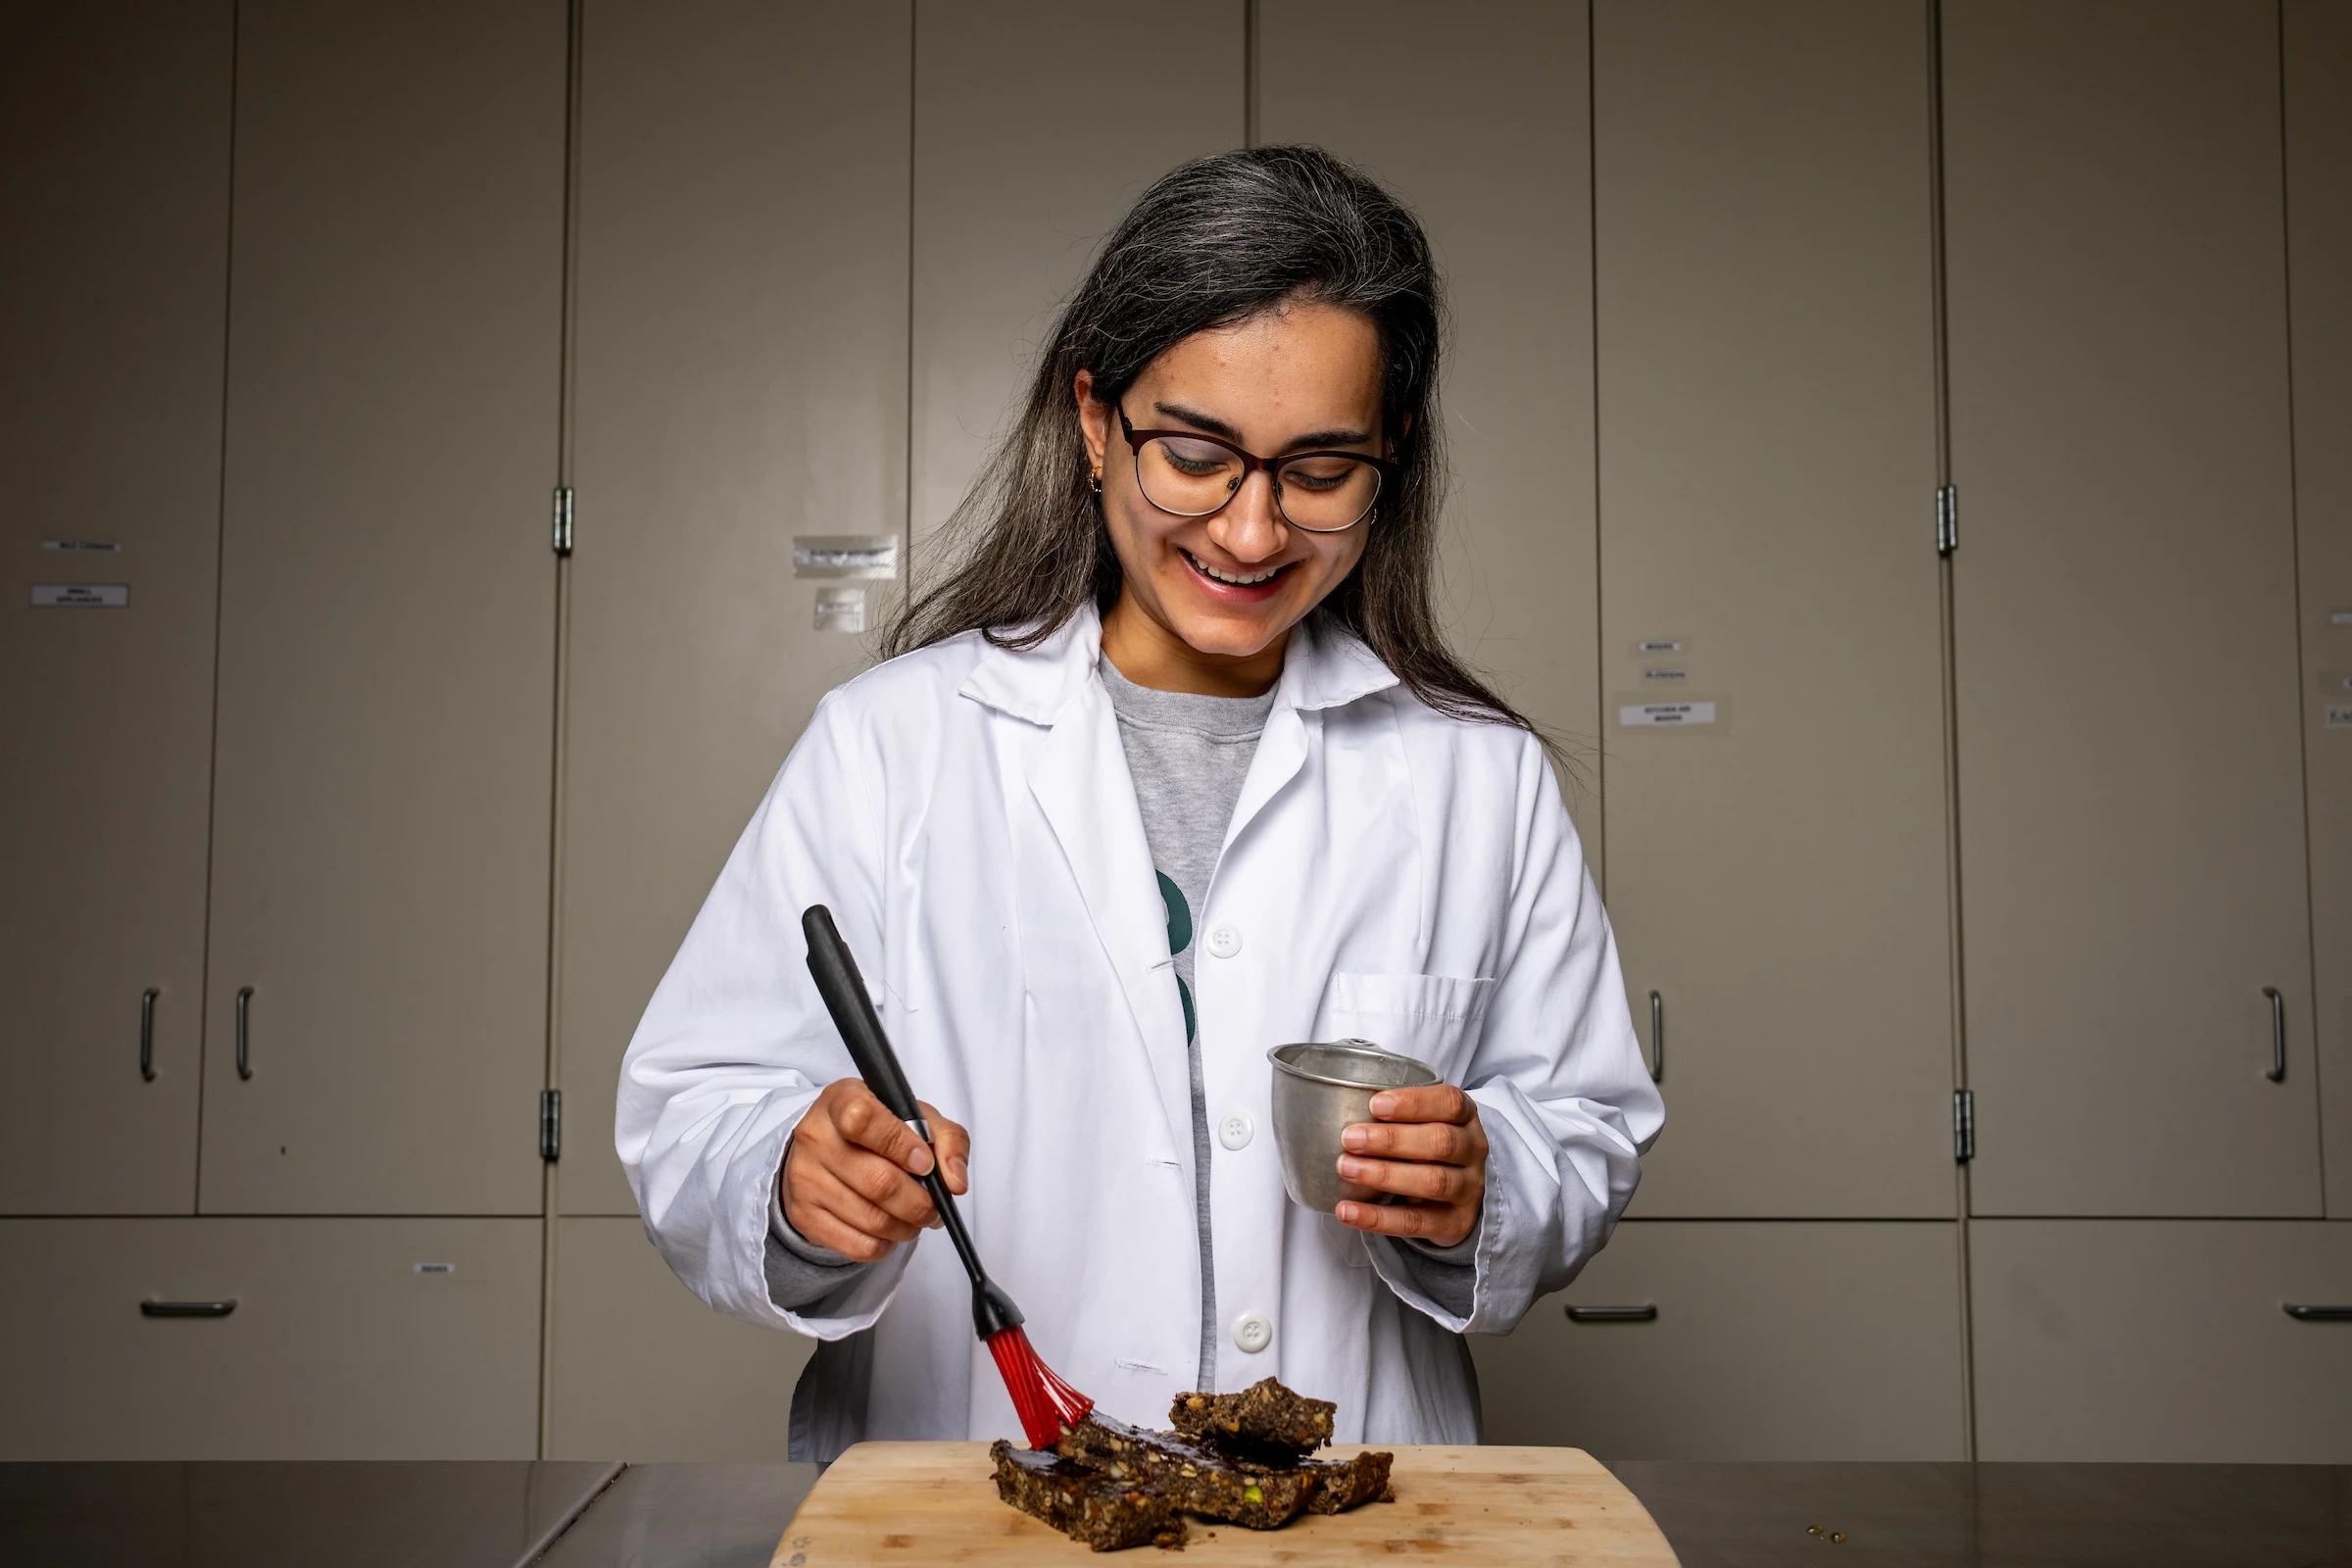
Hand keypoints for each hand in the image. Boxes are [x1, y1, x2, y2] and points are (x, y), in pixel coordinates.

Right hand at [780, 1078, 969, 1262]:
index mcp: (842, 1101)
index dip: (901, 1146)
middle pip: (878, 1182)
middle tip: (934, 1207)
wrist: (824, 1148)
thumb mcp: (916, 1116)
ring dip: (907, 1226)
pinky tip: (890, 1232)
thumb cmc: (877, 1129)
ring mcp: (805, 1178)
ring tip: (916, 1218)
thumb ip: (947, 1139)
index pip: (863, 1120)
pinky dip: (886, 1246)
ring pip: (872, 1219)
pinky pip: (857, 1246)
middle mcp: (816, 1137)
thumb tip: (955, 1181)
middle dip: (920, 1202)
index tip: (925, 1162)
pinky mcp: (804, 1216)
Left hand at [1333, 1083, 1486, 1248]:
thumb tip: (1334, 1112)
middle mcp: (1473, 1150)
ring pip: (1432, 1181)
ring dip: (1384, 1174)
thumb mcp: (1425, 1124)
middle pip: (1440, 1141)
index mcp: (1465, 1117)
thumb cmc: (1428, 1149)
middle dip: (1391, 1139)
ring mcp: (1468, 1189)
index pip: (1450, 1102)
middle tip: (1349, 1138)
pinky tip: (1348, 1211)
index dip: (1413, 1103)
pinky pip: (1416, 1222)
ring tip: (1346, 1168)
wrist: (1459, 1197)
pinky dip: (1378, 1218)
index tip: (1374, 1105)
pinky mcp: (1455, 1224)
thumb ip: (1395, 1117)